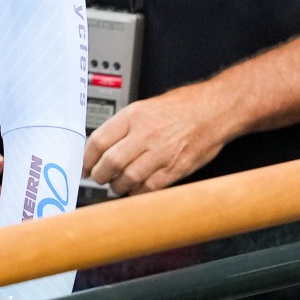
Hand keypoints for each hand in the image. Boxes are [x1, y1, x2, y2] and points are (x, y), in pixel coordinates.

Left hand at [83, 83, 237, 194]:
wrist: (214, 110)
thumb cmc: (182, 107)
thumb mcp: (146, 107)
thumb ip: (124, 126)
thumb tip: (102, 147)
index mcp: (133, 116)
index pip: (99, 140)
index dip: (87, 158)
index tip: (84, 166)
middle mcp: (145, 134)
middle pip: (110, 162)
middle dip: (100, 175)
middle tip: (99, 178)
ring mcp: (161, 153)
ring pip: (127, 178)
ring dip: (118, 186)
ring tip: (118, 184)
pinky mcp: (175, 169)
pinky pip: (149, 188)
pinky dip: (138, 192)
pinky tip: (136, 188)